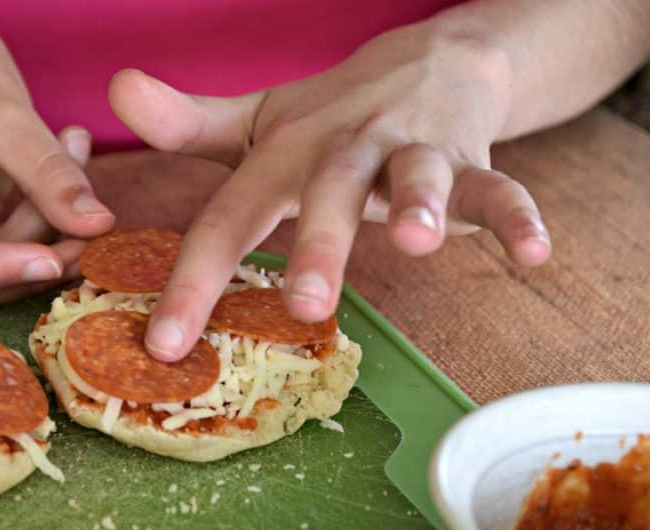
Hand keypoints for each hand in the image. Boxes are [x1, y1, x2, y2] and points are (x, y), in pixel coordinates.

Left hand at [109, 26, 550, 359]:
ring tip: (415, 241)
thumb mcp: (256, 125)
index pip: (230, 220)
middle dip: (318, 246)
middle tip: (304, 304)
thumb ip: (189, 125)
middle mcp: (343, 150)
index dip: (195, 281)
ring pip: (417, 174)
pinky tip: (533, 253)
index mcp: (283, 156)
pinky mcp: (469, 159)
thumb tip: (116, 91)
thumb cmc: (328, 118)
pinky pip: (498, 187)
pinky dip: (516, 217)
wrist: (426, 63)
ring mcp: (409, 151)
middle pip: (326, 194)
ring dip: (419, 203)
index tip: (166, 346)